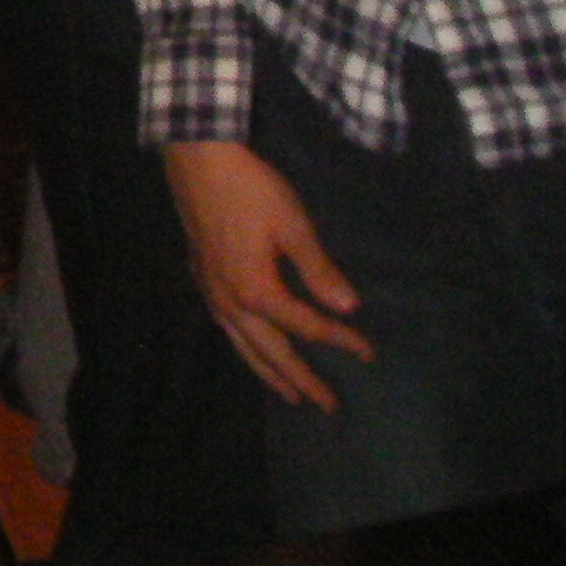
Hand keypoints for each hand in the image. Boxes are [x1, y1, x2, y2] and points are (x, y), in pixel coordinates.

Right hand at [162, 139, 372, 410]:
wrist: (198, 159)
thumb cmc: (250, 189)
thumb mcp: (292, 225)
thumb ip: (318, 270)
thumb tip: (347, 307)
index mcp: (257, 291)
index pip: (307, 326)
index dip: (340, 340)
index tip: (367, 353)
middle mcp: (231, 303)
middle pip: (271, 352)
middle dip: (301, 380)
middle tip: (327, 405)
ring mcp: (212, 292)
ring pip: (243, 346)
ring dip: (268, 372)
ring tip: (288, 394)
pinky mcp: (201, 278)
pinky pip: (226, 329)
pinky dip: (244, 348)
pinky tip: (249, 346)